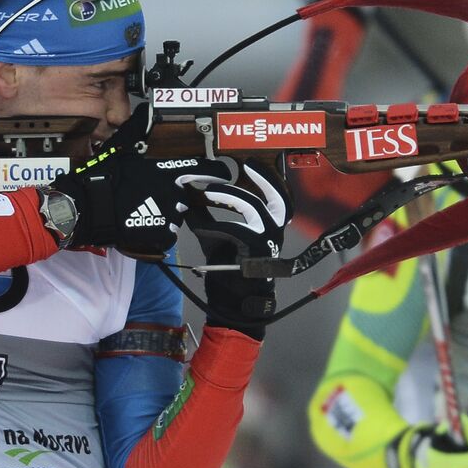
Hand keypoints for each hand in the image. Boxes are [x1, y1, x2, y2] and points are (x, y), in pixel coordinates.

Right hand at [48, 105, 219, 258]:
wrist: (89, 207)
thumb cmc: (104, 178)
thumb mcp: (122, 149)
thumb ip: (138, 131)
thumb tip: (144, 110)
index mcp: (167, 171)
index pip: (203, 170)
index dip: (216, 171)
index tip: (224, 173)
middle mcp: (174, 193)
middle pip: (184, 195)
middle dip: (171, 196)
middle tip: (149, 197)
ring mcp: (170, 215)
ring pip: (175, 215)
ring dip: (163, 214)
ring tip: (142, 211)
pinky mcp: (162, 234)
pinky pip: (167, 234)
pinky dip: (157, 232)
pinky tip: (141, 226)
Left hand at [182, 162, 291, 339]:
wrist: (235, 302)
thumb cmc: (230, 271)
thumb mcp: (217, 238)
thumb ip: (207, 218)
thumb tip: (189, 199)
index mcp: (271, 226)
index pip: (278, 195)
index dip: (266, 178)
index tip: (249, 165)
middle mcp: (275, 231)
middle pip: (268, 196)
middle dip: (243, 182)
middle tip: (221, 176)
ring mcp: (267, 239)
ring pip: (251, 206)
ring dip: (226, 197)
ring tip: (205, 194)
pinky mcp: (254, 249)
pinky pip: (233, 229)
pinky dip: (213, 225)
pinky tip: (198, 225)